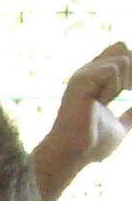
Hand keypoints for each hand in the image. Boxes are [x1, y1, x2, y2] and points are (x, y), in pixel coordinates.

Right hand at [33, 41, 129, 200]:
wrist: (74, 153)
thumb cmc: (91, 145)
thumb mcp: (121, 127)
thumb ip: (130, 115)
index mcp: (96, 82)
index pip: (121, 54)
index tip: (130, 92)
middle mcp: (88, 74)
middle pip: (121, 48)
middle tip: (121, 95)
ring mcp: (83, 75)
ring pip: (122, 58)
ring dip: (124, 83)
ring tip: (106, 102)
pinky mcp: (81, 79)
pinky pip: (113, 70)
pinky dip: (113, 88)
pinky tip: (99, 102)